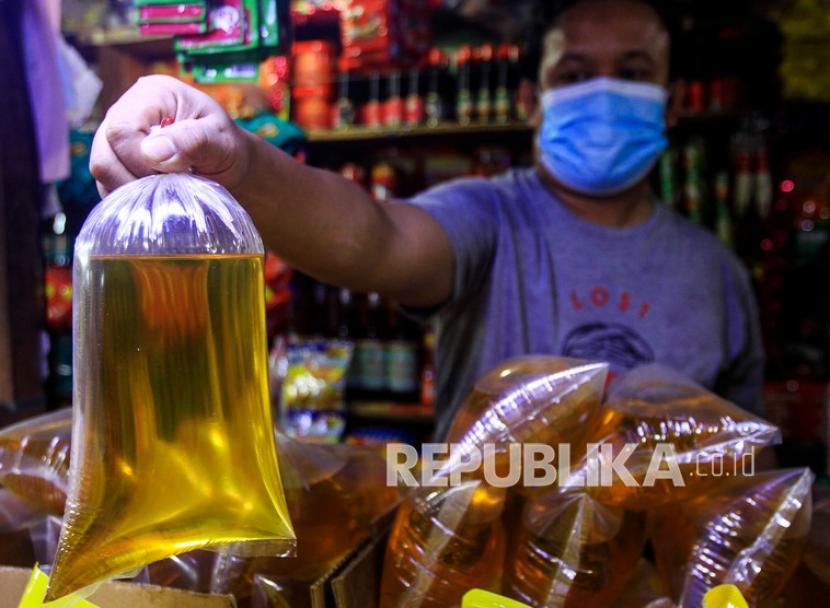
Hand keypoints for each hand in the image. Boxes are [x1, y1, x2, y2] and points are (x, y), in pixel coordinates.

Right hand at [90, 75, 251, 195]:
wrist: (229, 165)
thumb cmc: (227, 148)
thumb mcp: (222, 142)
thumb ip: (192, 142)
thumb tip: (151, 151)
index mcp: (153, 94)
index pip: (123, 129)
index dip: (142, 161)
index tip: (175, 174)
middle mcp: (126, 109)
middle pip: (104, 150)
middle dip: (137, 178)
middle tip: (173, 185)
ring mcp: (115, 135)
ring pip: (102, 169)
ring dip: (132, 190)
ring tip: (167, 191)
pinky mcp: (115, 159)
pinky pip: (107, 183)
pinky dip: (129, 197)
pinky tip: (156, 196)